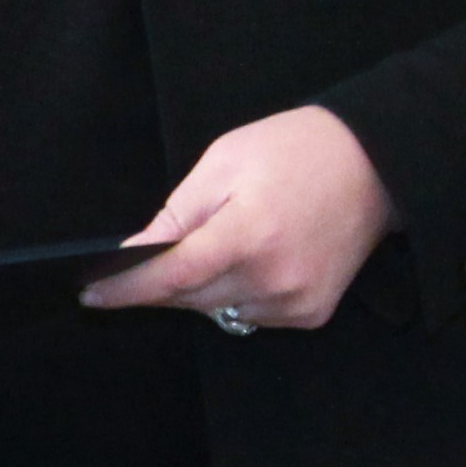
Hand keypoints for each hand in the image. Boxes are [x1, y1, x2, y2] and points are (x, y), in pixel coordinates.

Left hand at [79, 105, 397, 332]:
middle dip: (160, 283)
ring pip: (218, 309)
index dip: (128, 289)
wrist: (374, 165)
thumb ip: (177, 215)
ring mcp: (297, 302)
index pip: (173, 276)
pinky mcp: (313, 314)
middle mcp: (274, 279)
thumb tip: (134, 254)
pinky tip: (248, 261)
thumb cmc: (292, 152)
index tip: (91, 295)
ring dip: (199, 289)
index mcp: (249, 235)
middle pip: (190, 297)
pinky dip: (235, 294)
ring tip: (214, 246)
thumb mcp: (223, 163)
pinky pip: (251, 313)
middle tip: (144, 261)